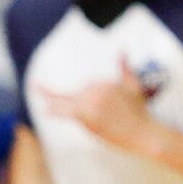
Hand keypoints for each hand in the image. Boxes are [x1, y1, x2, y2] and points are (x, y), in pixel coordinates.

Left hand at [38, 72, 157, 152]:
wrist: (144, 133)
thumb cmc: (140, 112)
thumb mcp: (134, 86)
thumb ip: (125, 67)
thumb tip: (122, 50)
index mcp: (104, 82)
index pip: (89, 86)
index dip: (98, 99)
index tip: (112, 109)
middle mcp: (95, 90)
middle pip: (77, 94)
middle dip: (83, 105)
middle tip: (86, 109)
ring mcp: (89, 104)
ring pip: (66, 101)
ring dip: (50, 97)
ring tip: (37, 90)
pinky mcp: (86, 117)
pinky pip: (66, 112)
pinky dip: (55, 110)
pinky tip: (46, 110)